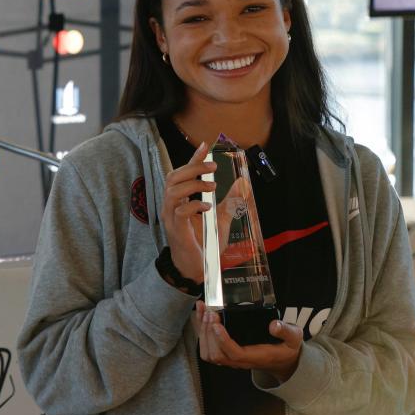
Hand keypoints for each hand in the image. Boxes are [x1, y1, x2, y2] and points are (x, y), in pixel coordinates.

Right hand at [161, 142, 216, 281]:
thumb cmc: (205, 243)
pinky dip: (194, 205)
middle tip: (212, 167)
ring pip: (173, 191)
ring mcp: (171, 217)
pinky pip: (179, 212)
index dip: (193, 159)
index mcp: (181, 200)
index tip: (205, 146)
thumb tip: (243, 183)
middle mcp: (172, 206)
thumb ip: (230, 201)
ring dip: (193, 184)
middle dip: (193, 168)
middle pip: (173, 177)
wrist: (197, 268)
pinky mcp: (176, 229)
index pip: (183, 174)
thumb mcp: (222, 218)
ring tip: (211, 186)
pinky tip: (207, 207)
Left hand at [194, 301, 302, 382]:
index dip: (223, 341)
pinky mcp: (224, 352)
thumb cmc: (286, 348)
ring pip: (208, 352)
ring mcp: (230, 358)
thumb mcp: (293, 339)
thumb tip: (274, 325)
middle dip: (209, 333)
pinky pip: (207, 346)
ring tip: (203, 310)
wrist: (282, 361)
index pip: (234, 354)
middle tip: (210, 312)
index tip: (217, 323)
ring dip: (202, 331)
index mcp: (255, 357)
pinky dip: (201, 329)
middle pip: (216, 354)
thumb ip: (286, 331)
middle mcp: (239, 361)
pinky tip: (201, 313)